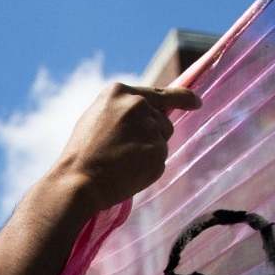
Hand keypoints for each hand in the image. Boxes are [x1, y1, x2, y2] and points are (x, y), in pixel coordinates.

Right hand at [45, 79, 201, 214]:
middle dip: (152, 135)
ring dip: (149, 151)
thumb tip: (153, 112)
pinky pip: (160, 161)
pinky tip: (127, 172)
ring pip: (163, 140)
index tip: (196, 102)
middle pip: (163, 120)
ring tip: (121, 161)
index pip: (161, 92)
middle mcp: (137, 104)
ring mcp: (150, 127)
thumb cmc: (82, 154)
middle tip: (124, 152)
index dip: (183, 98)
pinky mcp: (158, 151)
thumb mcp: (97, 119)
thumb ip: (124, 110)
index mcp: (119, 92)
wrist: (77, 181)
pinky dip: (148, 169)